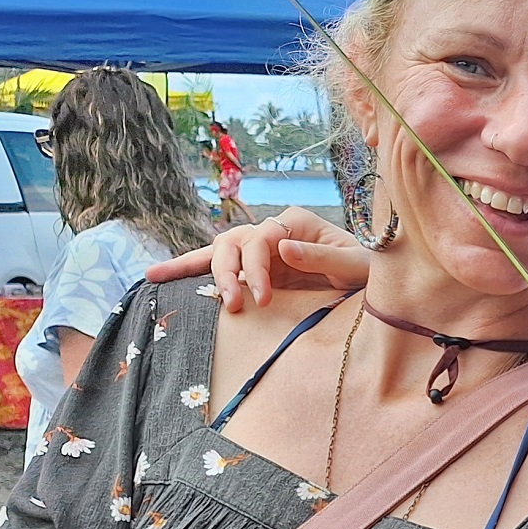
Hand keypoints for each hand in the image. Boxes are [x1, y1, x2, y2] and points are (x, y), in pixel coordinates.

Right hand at [143, 207, 368, 311]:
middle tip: (237, 305)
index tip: (262, 297)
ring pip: (219, 252)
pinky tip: (157, 276)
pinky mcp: (254, 270)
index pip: (261, 239)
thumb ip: (322, 256)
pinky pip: (217, 268)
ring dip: (205, 273)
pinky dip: (188, 270)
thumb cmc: (368, 271)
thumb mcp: (356, 265)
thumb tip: (282, 247)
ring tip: (189, 291)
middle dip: (229, 273)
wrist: (370, 283)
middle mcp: (273, 232)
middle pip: (233, 243)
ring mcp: (260, 250)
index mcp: (295, 223)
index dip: (256, 268)